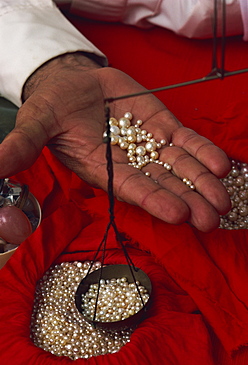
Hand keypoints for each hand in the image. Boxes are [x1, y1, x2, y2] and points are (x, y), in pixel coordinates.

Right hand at [0, 53, 230, 231]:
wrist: (73, 87)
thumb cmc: (52, 109)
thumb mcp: (36, 123)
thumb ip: (23, 145)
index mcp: (102, 169)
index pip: (131, 188)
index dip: (154, 200)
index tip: (179, 214)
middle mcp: (129, 162)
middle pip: (163, 184)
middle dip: (190, 200)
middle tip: (213, 217)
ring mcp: (148, 144)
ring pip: (180, 165)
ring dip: (203, 181)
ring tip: (224, 197)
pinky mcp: (161, 125)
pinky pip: (185, 140)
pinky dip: (203, 151)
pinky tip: (221, 164)